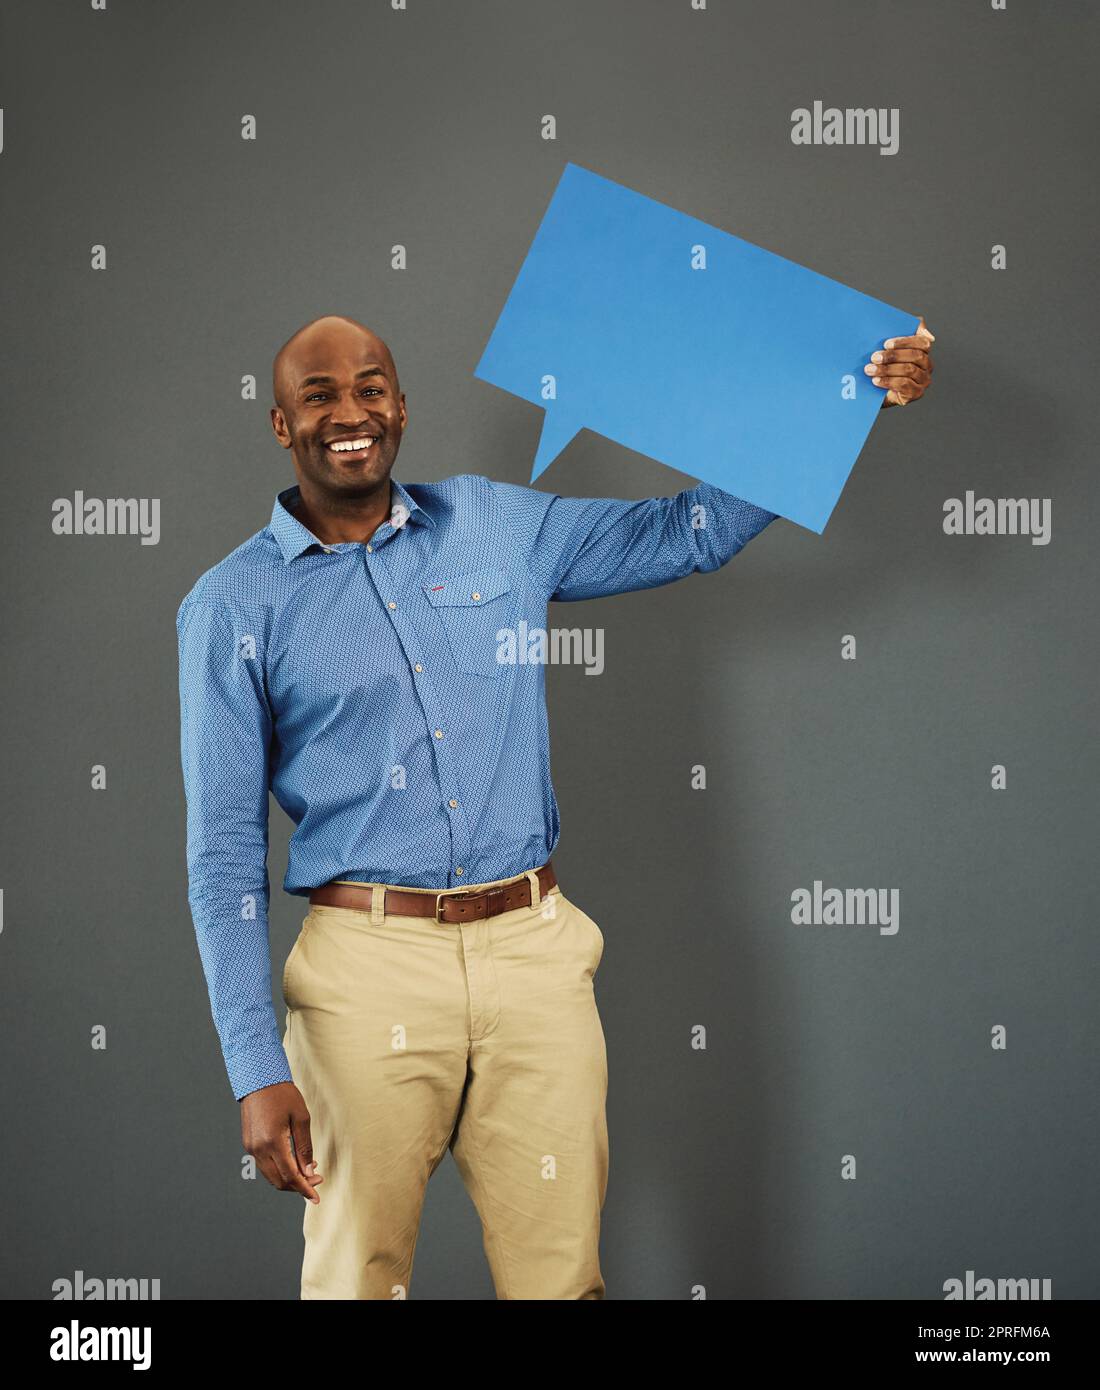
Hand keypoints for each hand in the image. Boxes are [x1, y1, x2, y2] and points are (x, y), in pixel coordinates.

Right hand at [240, 1081, 322, 1202]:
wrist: (259, 1079)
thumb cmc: (283, 1095)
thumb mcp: (301, 1118)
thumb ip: (304, 1147)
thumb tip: (309, 1171)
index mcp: (273, 1142)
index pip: (290, 1176)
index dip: (304, 1189)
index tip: (316, 1197)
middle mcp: (258, 1149)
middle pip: (279, 1181)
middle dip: (298, 1186)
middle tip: (317, 1179)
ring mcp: (250, 1147)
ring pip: (270, 1176)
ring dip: (288, 1179)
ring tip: (307, 1172)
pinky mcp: (248, 1144)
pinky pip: (264, 1165)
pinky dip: (278, 1170)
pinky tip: (292, 1163)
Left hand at [866, 316, 934, 406]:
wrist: (875, 390)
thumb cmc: (883, 364)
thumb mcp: (888, 345)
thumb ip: (901, 328)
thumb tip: (921, 323)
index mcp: (923, 350)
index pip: (922, 342)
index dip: (904, 342)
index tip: (886, 343)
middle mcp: (927, 365)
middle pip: (915, 356)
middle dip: (893, 356)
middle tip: (874, 357)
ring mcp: (923, 380)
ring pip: (909, 371)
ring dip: (887, 369)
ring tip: (869, 369)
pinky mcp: (916, 393)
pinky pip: (904, 385)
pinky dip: (888, 382)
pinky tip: (876, 380)